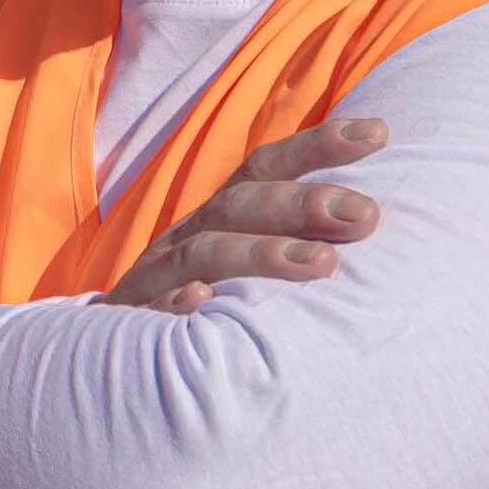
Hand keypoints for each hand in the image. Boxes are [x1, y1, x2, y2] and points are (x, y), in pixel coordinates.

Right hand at [102, 118, 384, 313]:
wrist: (109, 355)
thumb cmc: (202, 305)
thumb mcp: (241, 265)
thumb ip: (294, 239)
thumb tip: (372, 218)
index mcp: (218, 218)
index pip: (265, 169)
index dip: (317, 147)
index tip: (379, 133)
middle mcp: (187, 238)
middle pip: (238, 206)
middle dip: (302, 204)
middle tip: (365, 215)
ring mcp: (155, 279)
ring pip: (203, 254)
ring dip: (262, 254)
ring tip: (323, 264)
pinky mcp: (131, 324)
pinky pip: (150, 313)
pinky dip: (175, 304)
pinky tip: (203, 302)